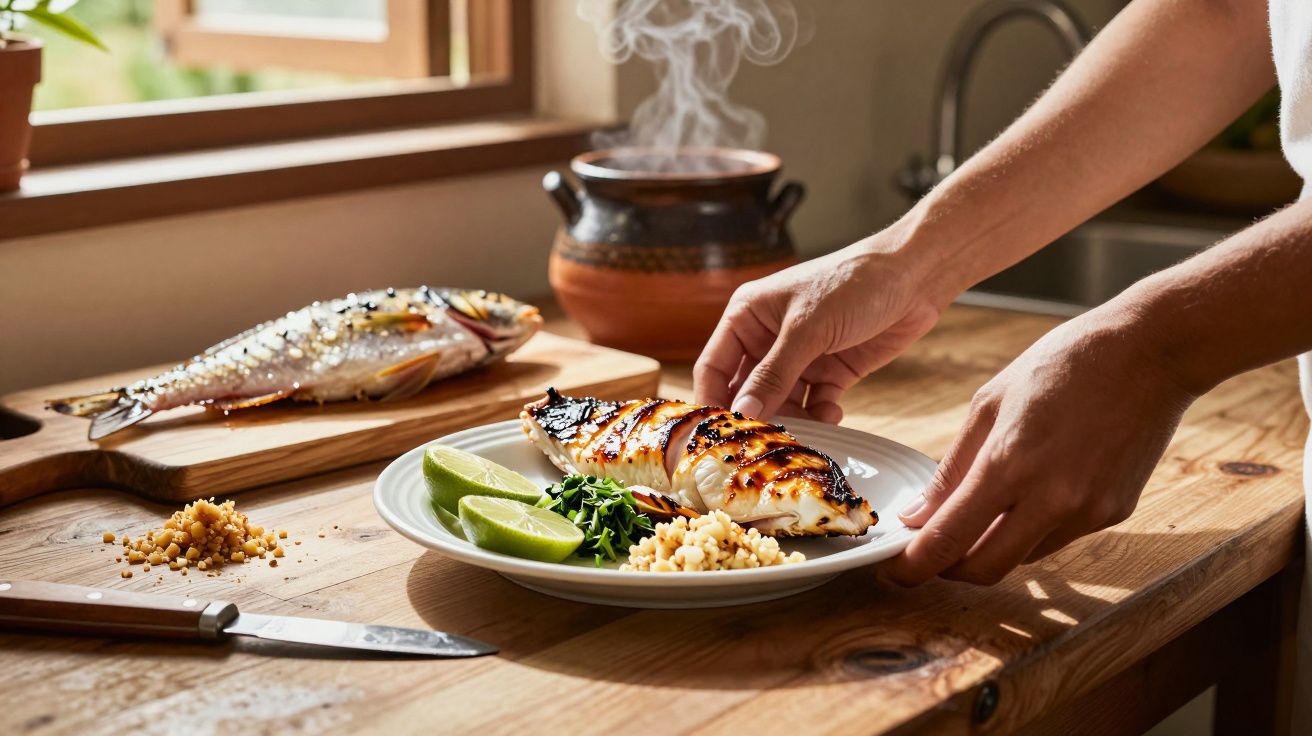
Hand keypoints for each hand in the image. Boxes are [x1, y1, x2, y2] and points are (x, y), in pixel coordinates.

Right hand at [694, 228, 953, 422]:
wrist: (916, 277)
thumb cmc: (855, 282)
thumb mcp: (808, 329)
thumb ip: (773, 374)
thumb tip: (743, 412)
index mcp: (748, 316)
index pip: (714, 367)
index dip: (713, 401)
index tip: (718, 436)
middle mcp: (768, 338)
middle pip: (747, 391)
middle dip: (756, 416)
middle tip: (763, 445)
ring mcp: (800, 357)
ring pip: (781, 403)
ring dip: (792, 421)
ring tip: (805, 434)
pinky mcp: (830, 372)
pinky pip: (813, 405)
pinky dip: (820, 417)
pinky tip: (832, 415)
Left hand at [876, 308, 1196, 585]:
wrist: (1151, 352)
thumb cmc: (1066, 363)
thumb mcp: (990, 402)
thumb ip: (952, 466)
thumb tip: (918, 513)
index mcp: (1010, 464)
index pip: (948, 540)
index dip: (914, 566)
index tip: (894, 570)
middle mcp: (1052, 498)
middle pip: (984, 570)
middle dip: (948, 569)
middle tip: (929, 550)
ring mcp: (1088, 512)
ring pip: (1021, 558)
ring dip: (990, 548)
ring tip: (977, 513)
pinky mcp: (1114, 514)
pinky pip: (1056, 540)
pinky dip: (1030, 530)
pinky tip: (1028, 495)